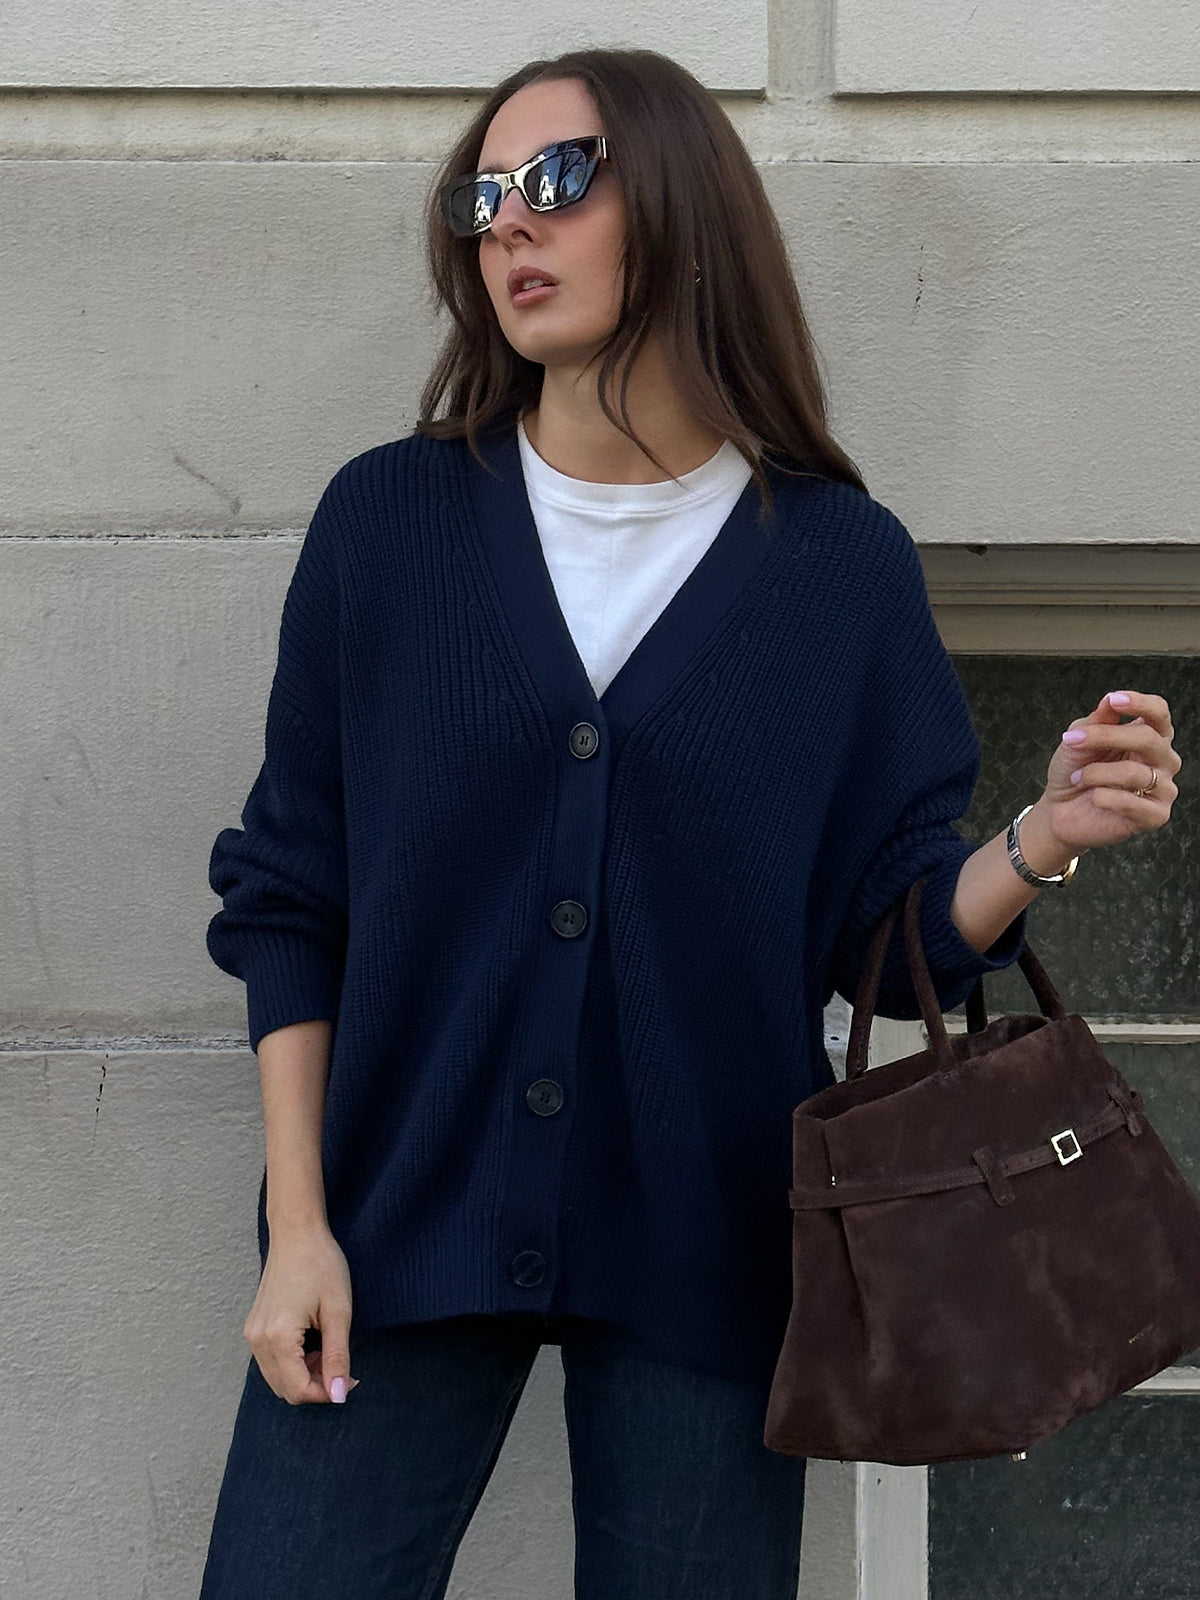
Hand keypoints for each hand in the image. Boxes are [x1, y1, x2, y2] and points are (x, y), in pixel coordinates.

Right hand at [242, 1223, 358, 1404]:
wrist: (297, 1233)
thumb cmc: (321, 1264)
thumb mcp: (338, 1311)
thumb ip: (337, 1356)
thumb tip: (339, 1395)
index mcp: (278, 1338)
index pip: (297, 1390)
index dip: (326, 1394)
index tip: (349, 1381)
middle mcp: (258, 1340)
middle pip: (284, 1390)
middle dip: (315, 1386)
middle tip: (341, 1366)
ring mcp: (252, 1334)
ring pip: (277, 1379)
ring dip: (303, 1376)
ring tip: (327, 1349)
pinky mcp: (254, 1327)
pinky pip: (270, 1362)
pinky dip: (292, 1364)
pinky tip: (312, 1342)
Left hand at [1030, 688, 1180, 859]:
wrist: (1061, 811)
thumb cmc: (1075, 772)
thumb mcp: (1078, 741)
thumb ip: (1096, 722)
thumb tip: (1109, 702)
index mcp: (1150, 736)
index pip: (1159, 713)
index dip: (1140, 703)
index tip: (1113, 700)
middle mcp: (1163, 760)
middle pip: (1148, 739)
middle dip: (1106, 737)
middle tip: (1072, 740)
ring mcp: (1164, 788)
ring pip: (1135, 772)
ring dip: (1095, 773)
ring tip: (1078, 778)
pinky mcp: (1156, 815)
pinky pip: (1132, 803)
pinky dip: (1104, 797)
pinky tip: (1094, 798)